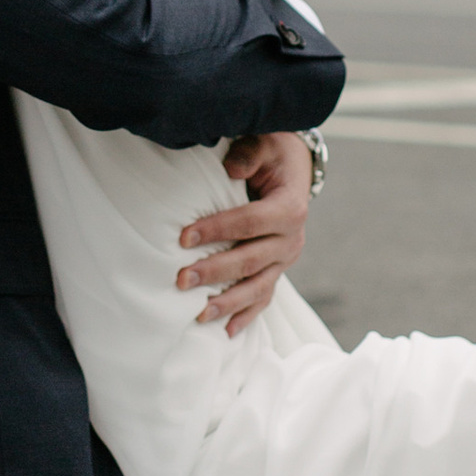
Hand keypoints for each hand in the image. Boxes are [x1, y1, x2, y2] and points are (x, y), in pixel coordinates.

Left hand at [176, 129, 312, 334]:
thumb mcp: (264, 142)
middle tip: (181, 280)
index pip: (250, 222)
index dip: (218, 229)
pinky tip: (226, 332)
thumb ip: (248, 153)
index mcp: (290, 207)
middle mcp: (291, 238)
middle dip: (215, 272)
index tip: (183, 237)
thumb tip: (230, 170)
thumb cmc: (272, 153)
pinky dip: (246, 316)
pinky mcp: (277, 270)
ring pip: (258, 287)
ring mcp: (285, 259)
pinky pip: (263, 297)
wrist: (294, 168)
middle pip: (251, 260)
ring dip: (228, 303)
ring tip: (198, 315)